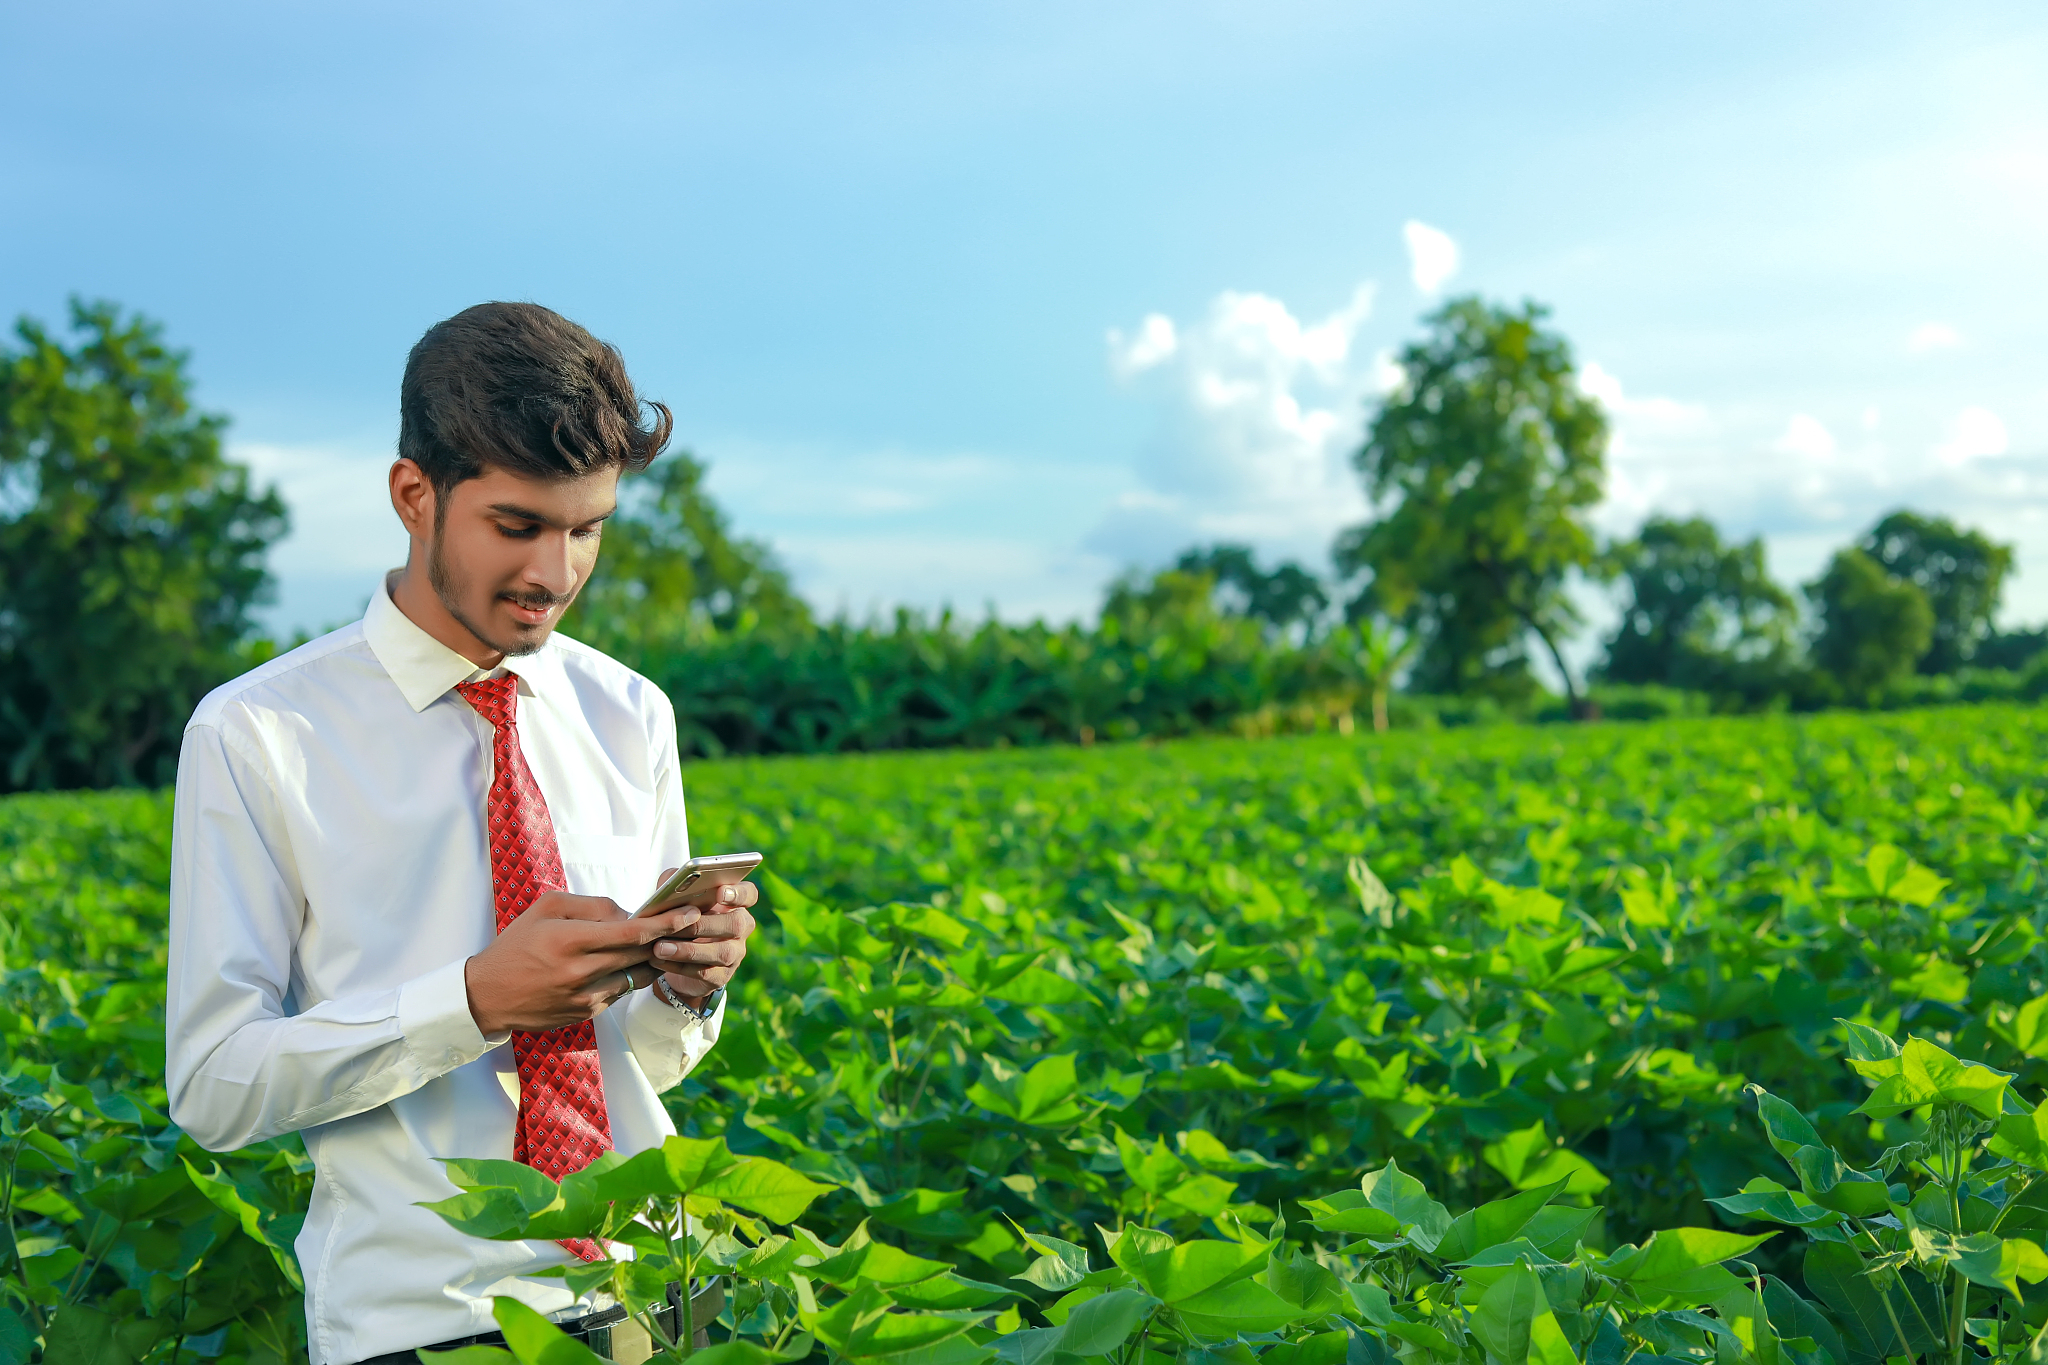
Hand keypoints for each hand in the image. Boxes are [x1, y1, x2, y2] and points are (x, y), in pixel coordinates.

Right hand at [464, 891, 700, 1034]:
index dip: (666, 923)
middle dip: (669, 938)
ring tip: (661, 942)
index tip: (690, 913)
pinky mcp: (587, 1013)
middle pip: (641, 954)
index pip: (632, 932)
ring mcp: (586, 997)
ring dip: (651, 959)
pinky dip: (628, 975)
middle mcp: (582, 972)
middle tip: (690, 924)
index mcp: (571, 940)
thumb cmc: (517, 944)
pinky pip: (621, 990)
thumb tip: (630, 912)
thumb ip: (592, 906)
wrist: (487, 996)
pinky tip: (625, 963)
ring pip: (637, 975)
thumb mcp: (547, 909)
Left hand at [649, 874, 757, 1004]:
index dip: (738, 893)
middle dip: (704, 923)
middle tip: (677, 921)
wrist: (676, 957)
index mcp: (735, 903)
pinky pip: (705, 972)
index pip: (749, 894)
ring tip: (659, 947)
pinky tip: (658, 960)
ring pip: (722, 952)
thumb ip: (677, 883)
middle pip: (736, 923)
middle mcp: (741, 927)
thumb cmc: (679, 918)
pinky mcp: (721, 976)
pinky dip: (680, 966)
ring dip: (688, 949)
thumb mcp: (677, 898)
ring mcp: (735, 954)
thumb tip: (674, 880)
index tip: (720, 892)